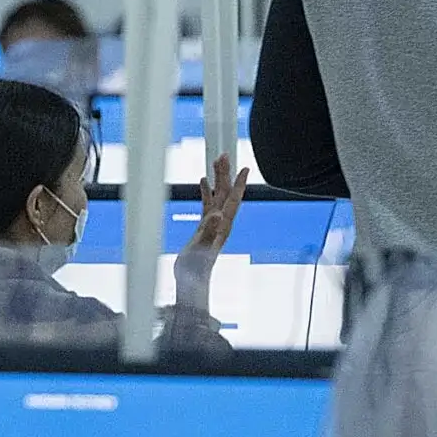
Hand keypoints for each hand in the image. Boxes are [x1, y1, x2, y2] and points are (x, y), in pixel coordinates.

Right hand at [172, 158, 249, 311]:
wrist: (191, 282)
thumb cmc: (196, 269)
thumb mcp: (201, 248)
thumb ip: (208, 231)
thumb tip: (217, 215)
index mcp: (222, 225)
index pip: (233, 200)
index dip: (239, 183)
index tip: (245, 168)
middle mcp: (220, 223)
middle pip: (226, 193)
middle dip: (226, 174)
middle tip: (224, 155)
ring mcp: (212, 224)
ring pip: (217, 196)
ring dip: (217, 180)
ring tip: (215, 162)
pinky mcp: (203, 228)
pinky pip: (207, 204)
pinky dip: (206, 191)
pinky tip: (203, 182)